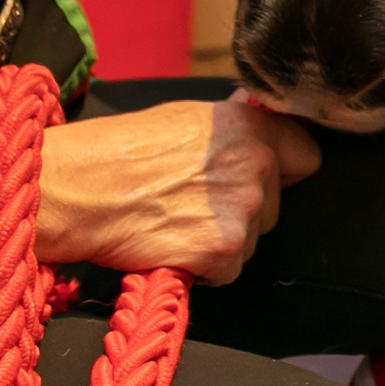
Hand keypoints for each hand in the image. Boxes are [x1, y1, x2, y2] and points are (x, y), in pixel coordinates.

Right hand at [35, 98, 320, 282]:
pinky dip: (203, 268)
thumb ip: (232, 124)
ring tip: (175, 222)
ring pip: (252, 240)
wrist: (77, 189)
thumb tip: (257, 114)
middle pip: (274, 205)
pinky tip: (171, 245)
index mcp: (249, 127)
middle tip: (193, 202)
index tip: (263, 175)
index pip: (307, 155)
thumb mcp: (183, 117)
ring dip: (222, 241)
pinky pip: (228, 270)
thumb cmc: (118, 151)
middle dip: (243, 210)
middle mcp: (255, 166)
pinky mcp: (223, 253)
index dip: (282, 168)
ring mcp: (242, 213)